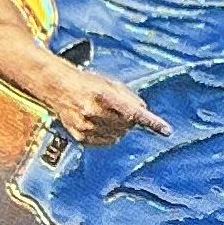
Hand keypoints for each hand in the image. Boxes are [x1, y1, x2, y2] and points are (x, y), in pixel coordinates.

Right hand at [45, 62, 171, 146]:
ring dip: (119, 128)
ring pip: (118, 136)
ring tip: (106, 114)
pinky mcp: (80, 138)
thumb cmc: (85, 82)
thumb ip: (128, 96)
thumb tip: (143, 112)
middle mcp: (93, 113)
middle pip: (127, 125)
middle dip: (129, 119)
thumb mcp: (109, 83)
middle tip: (119, 109)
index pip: (133, 113)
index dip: (151, 122)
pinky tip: (100, 123)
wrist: (57, 87)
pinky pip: (106, 142)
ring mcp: (86, 127)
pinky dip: (109, 134)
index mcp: (102, 96)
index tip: (166, 130)